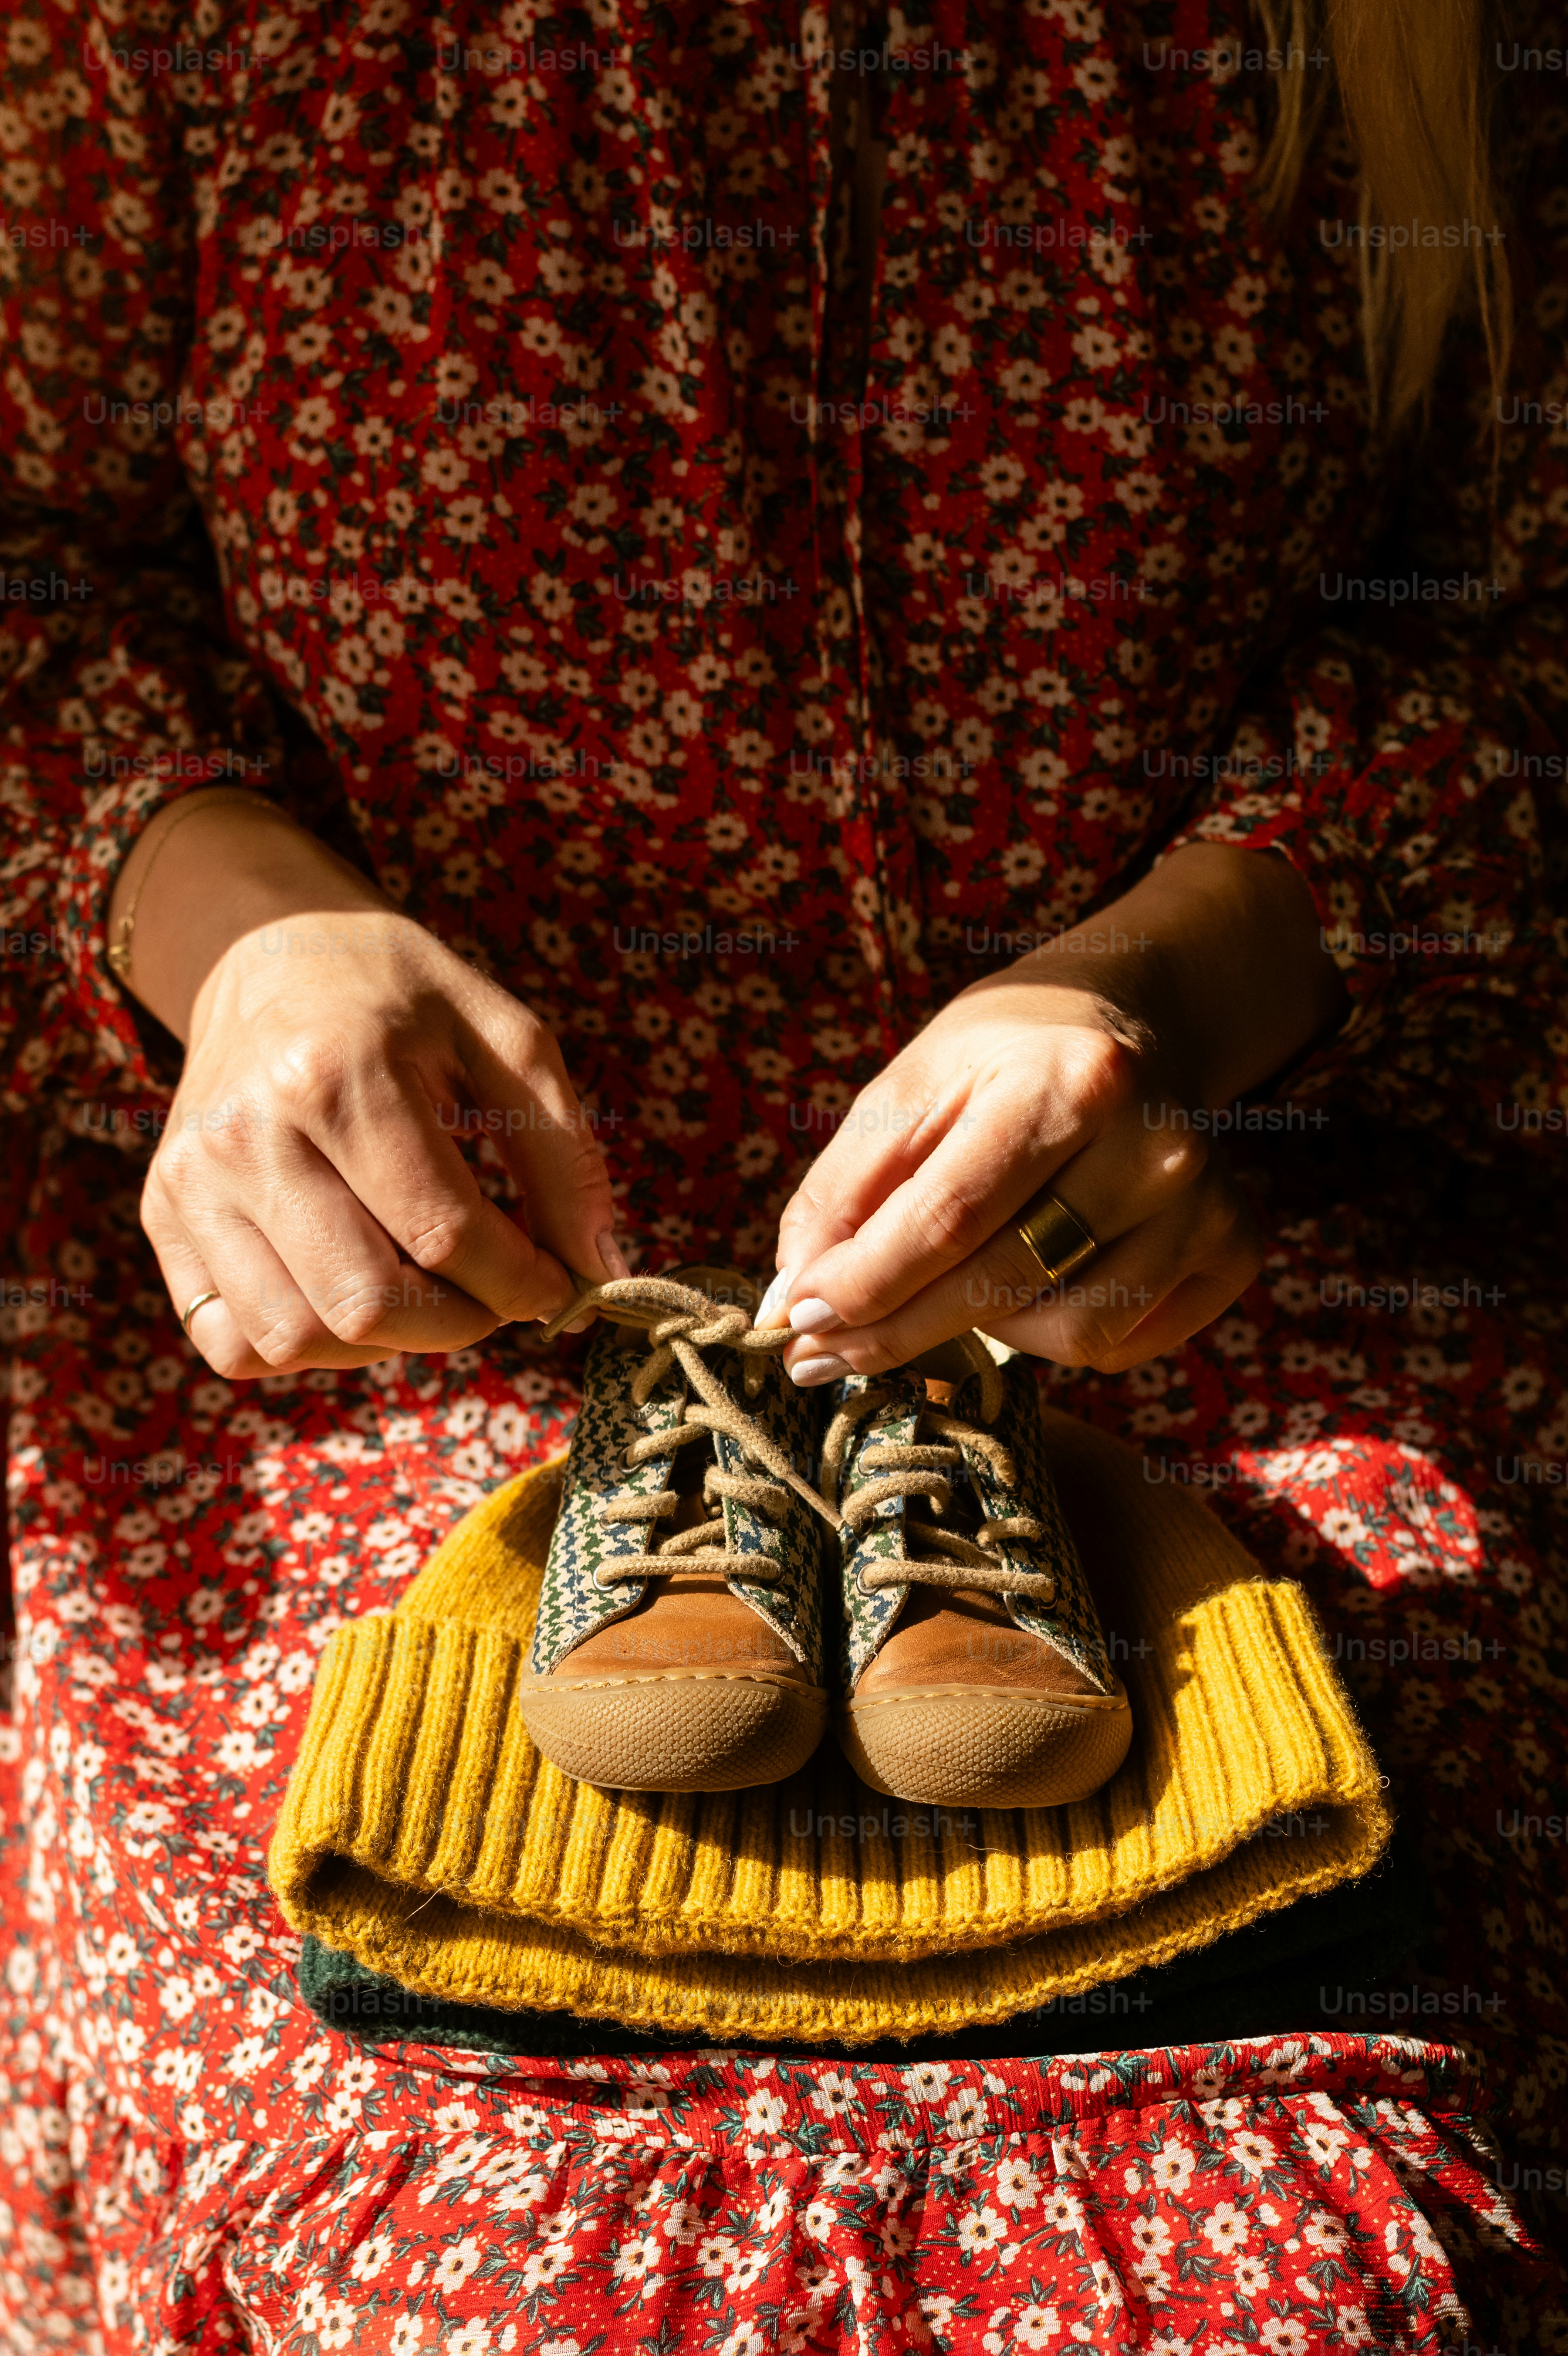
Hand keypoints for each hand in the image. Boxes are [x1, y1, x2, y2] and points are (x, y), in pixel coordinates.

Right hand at [114, 793, 622, 1376]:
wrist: (271, 956)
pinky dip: (306, 1348)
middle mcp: (247, 1134)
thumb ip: (563, 1158)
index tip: (557, 1284)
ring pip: (298, 1337)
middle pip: (367, 1303)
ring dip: (386, 1342)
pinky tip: (348, 1290)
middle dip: (460, 1322)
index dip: (522, 1282)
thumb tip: (601, 1277)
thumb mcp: (505, 1039)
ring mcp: (191, 1182)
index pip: (444, 1234)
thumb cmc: (402, 999)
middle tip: (494, 1292)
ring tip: (426, 1288)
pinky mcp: (164, 1218)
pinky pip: (233, 1343)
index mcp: (336, 1075)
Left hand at [765, 844, 1345, 1377]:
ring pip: (1065, 1334)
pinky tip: (1033, 1281)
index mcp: (1071, 1081)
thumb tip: (789, 1298)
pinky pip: (1120, 1345)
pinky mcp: (1234, 1251)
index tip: (792, 1325)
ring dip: (983, 1329)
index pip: (950, 1219)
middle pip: (1001, 1284)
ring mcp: (1207, 1205)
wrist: (1130, 1022)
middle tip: (818, 1352)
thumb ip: (844, 1190)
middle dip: (892, 1330)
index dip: (863, 1286)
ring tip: (955, 1281)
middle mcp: (1157, 1146)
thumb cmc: (1003, 1057)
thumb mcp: (911, 1088)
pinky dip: (1053, 1333)